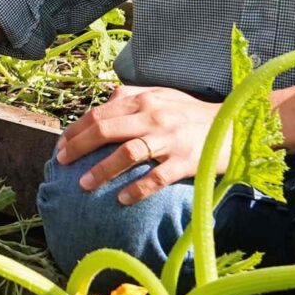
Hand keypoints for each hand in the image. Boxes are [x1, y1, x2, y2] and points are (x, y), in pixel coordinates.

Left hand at [53, 85, 222, 205]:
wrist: (233, 125)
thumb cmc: (191, 113)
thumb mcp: (161, 96)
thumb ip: (131, 97)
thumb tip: (101, 104)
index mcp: (144, 100)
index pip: (100, 113)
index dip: (76, 130)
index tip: (61, 145)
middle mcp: (153, 117)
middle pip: (106, 129)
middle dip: (78, 146)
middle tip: (61, 163)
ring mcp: (169, 140)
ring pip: (127, 153)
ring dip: (102, 169)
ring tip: (83, 184)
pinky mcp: (184, 162)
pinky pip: (156, 177)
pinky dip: (136, 189)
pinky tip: (121, 199)